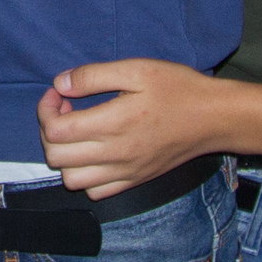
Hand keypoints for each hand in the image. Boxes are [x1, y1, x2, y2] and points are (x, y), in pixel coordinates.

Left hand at [38, 59, 222, 197]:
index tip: (60, 92)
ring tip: (78, 132)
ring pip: (71, 180)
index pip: (56, 130)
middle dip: (49, 130)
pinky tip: (94, 152)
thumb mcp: (137, 69)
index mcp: (113, 124)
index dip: (46, 109)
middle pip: (56, 157)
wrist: (214, 118)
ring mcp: (125, 172)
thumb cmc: (178, 89)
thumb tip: (60, 83)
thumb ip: (94, 76)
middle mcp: (115, 154)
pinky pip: (95, 192)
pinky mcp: (135, 181)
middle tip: (66, 109)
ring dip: (64, 155)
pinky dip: (85, 175)